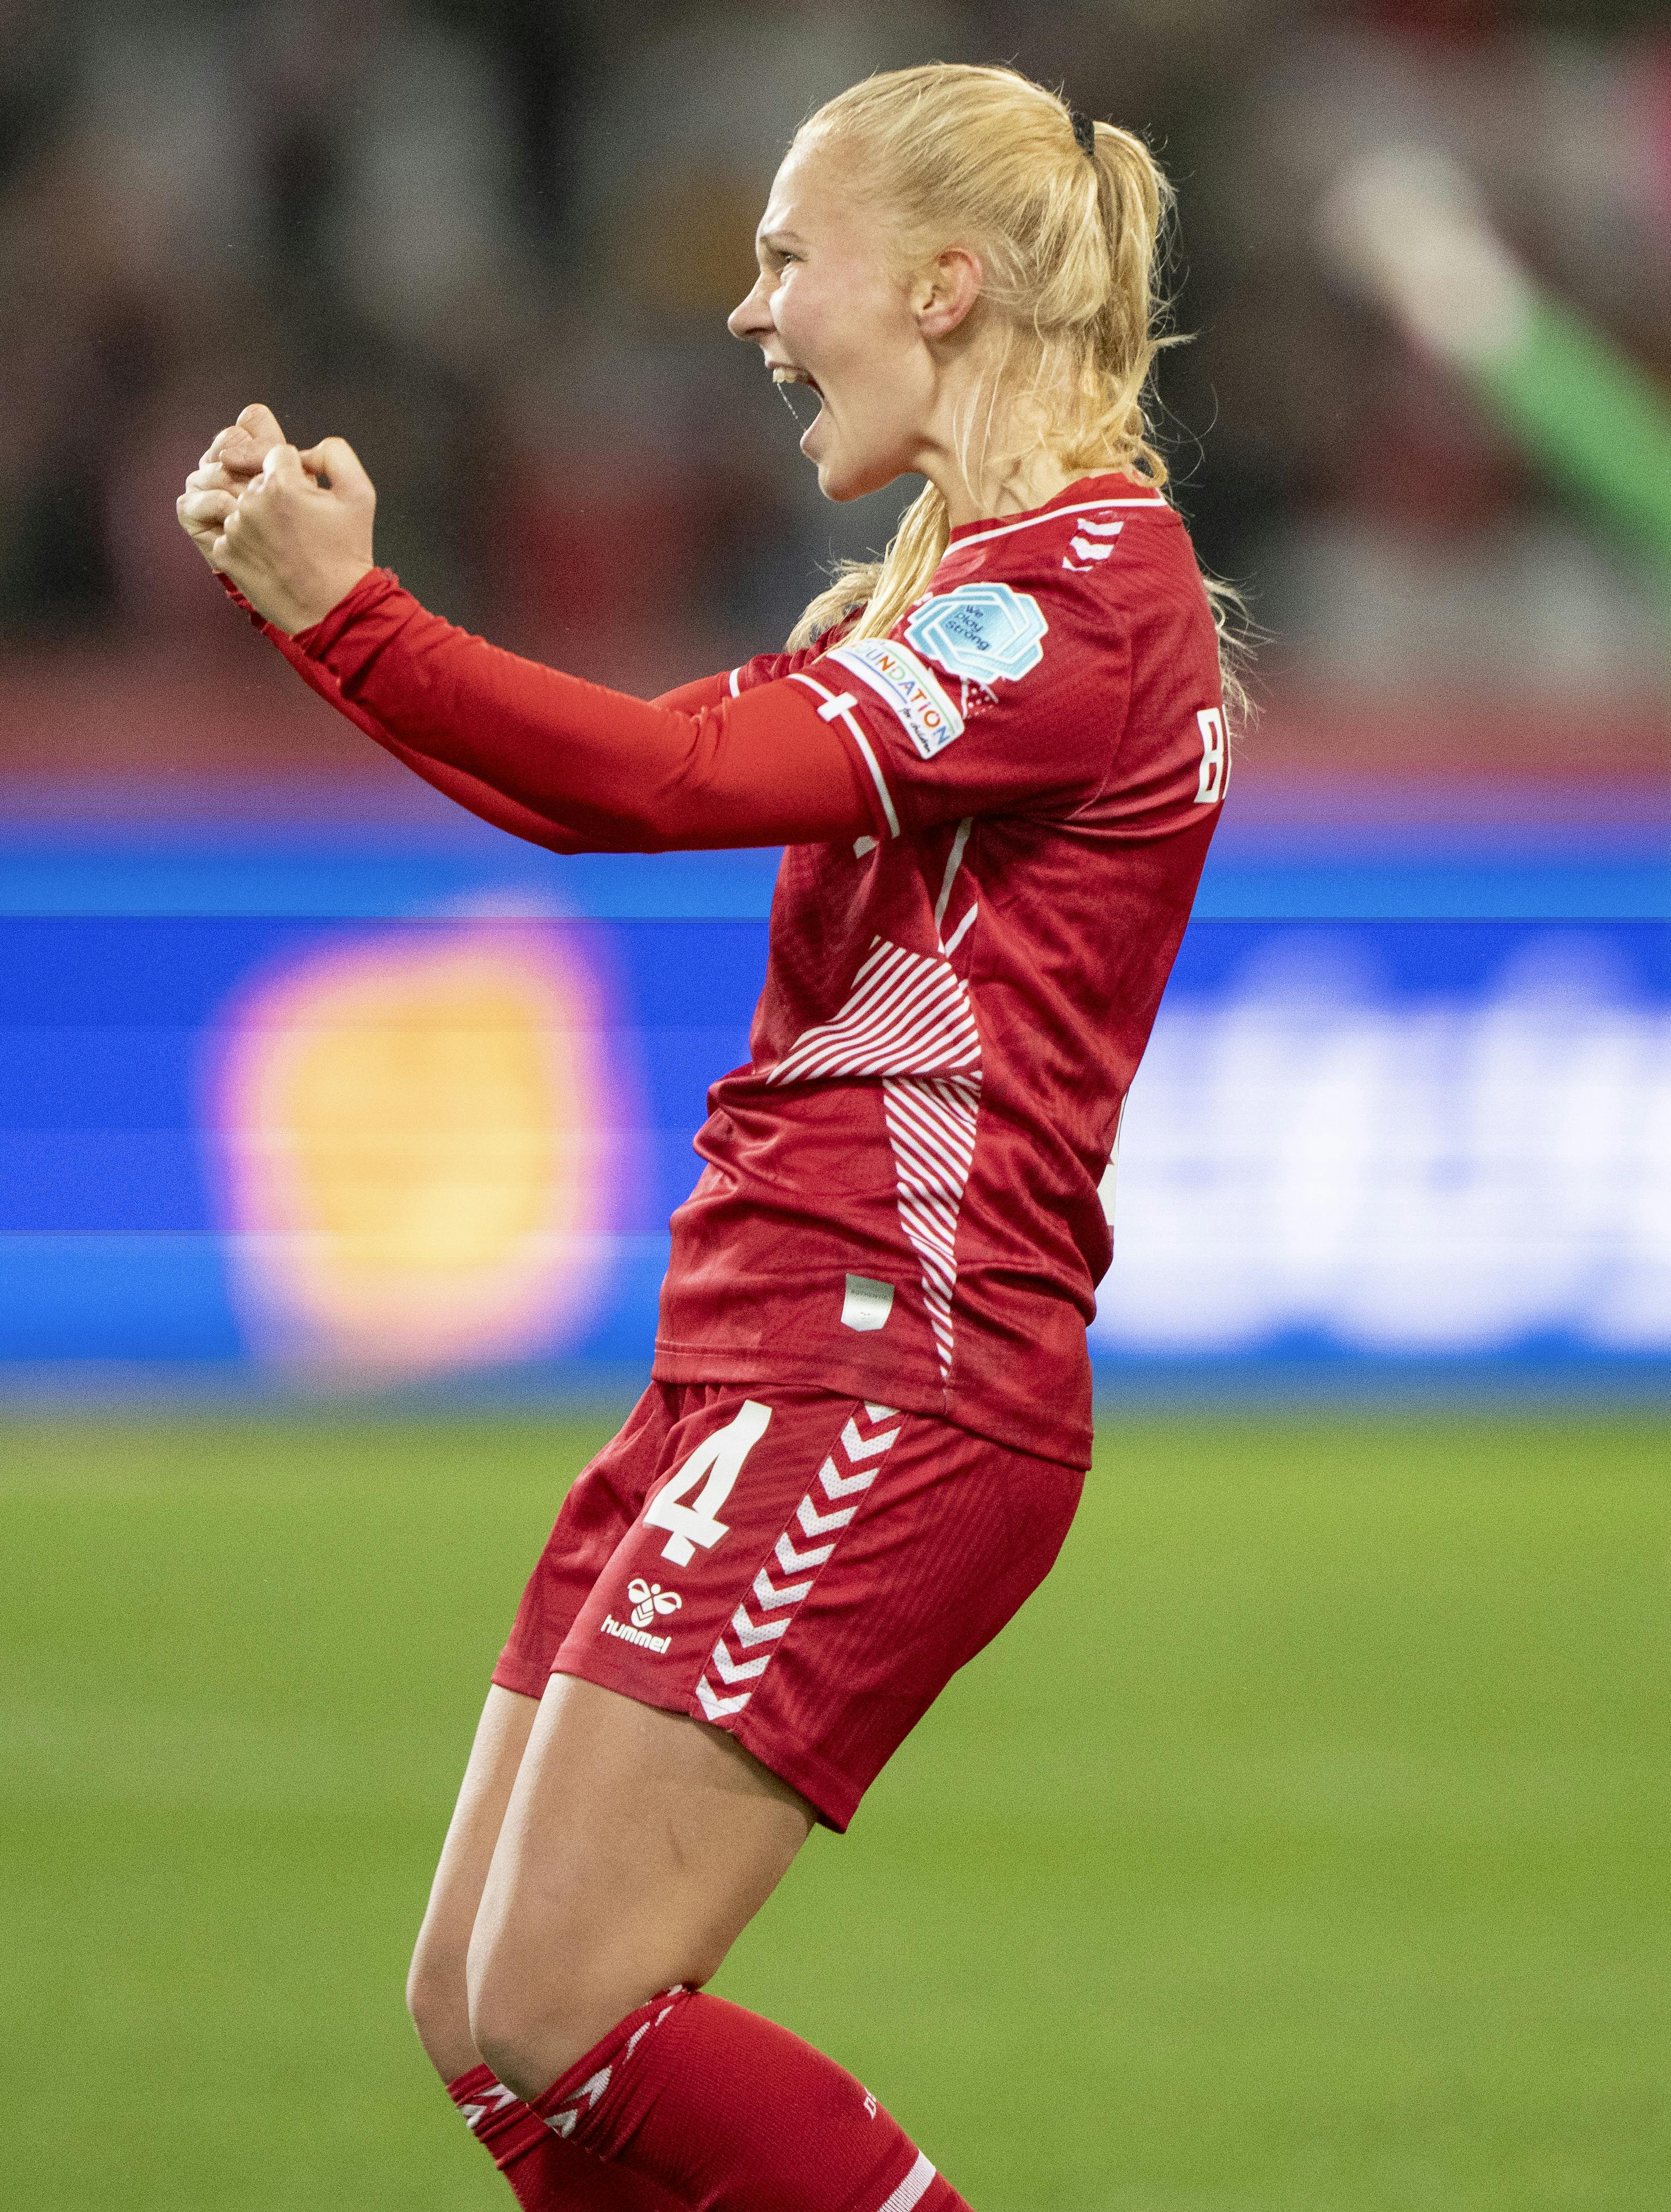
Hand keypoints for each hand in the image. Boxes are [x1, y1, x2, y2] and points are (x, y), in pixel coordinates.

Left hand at [177, 402, 376, 632]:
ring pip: (243, 506)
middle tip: (302, 527)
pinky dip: (248, 543)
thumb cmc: (349, 552)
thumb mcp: (360, 493)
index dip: (297, 475)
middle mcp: (250, 502)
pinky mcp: (224, 553)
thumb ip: (335, 454)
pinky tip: (272, 558)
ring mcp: (234, 529)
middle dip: (277, 496)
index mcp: (281, 482)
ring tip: (287, 545)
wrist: (335, 608)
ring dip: (261, 519)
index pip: (278, 454)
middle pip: (258, 480)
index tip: (309, 500)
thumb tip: (305, 451)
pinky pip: (231, 534)